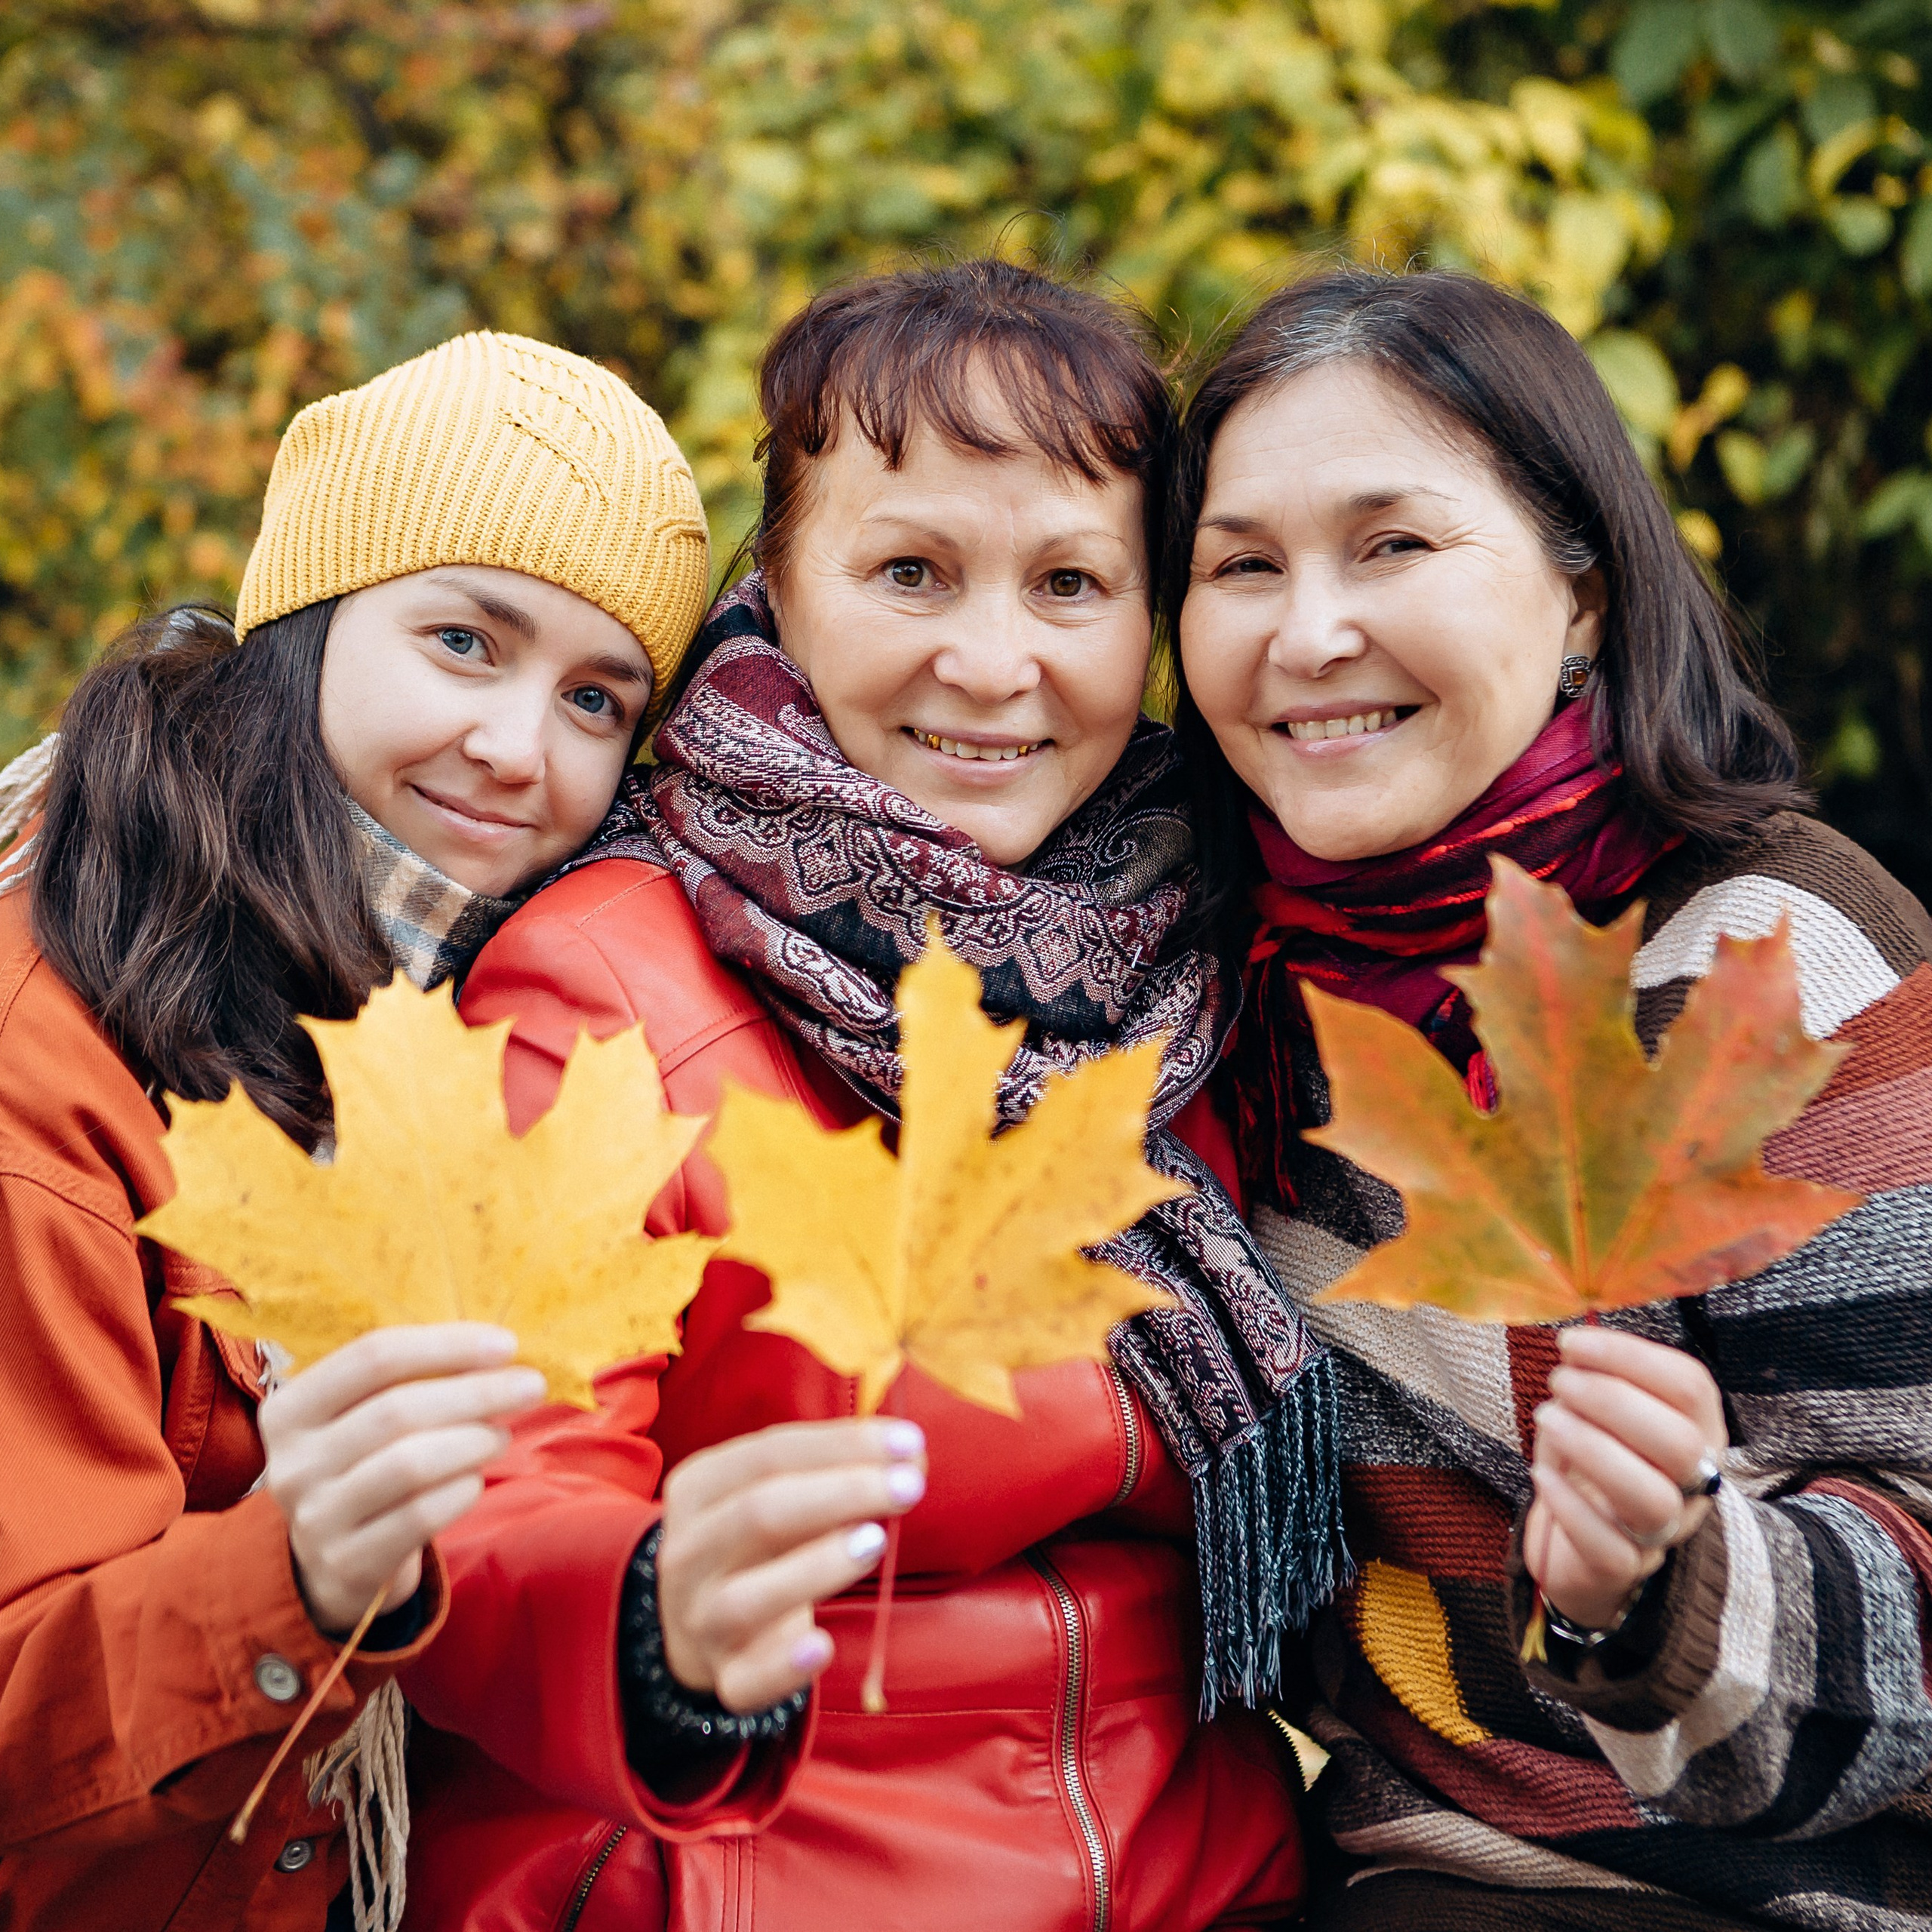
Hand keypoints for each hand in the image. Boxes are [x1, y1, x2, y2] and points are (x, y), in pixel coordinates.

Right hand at [260, 1324, 547, 1633]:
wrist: (333, 1561)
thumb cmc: (366, 1466)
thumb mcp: (364, 1417)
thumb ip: (415, 1380)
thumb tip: (498, 1353)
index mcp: (291, 1409)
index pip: (372, 1356)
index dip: (446, 1345)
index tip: (506, 1345)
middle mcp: (292, 1463)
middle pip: (396, 1410)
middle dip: (476, 1392)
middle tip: (530, 1387)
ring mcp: (315, 1518)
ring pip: (409, 1464)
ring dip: (473, 1441)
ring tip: (502, 1435)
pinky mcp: (346, 1564)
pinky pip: (418, 1517)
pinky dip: (460, 1492)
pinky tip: (476, 1481)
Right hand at [657, 1416, 927, 1712]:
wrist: (699, 1622)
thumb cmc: (759, 1541)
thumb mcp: (780, 1493)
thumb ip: (837, 1468)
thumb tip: (910, 1451)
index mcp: (698, 1489)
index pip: (768, 1455)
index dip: (841, 1445)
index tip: (909, 1442)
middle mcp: (689, 1552)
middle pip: (758, 1513)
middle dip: (841, 1493)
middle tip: (909, 1486)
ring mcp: (700, 1619)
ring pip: (745, 1598)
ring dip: (815, 1566)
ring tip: (875, 1541)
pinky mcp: (724, 1677)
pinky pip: (747, 1679)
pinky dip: (783, 1666)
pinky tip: (823, 1646)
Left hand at [1524, 1325, 1727, 1632]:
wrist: (1582, 1549)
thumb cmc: (1591, 1459)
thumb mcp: (1599, 1410)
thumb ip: (1598, 1375)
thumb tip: (1573, 1337)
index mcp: (1696, 1430)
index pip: (1690, 1386)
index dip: (1631, 1356)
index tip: (1571, 1342)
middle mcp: (1692, 1483)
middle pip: (1678, 1443)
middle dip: (1611, 1400)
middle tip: (1558, 1381)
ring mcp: (1662, 1532)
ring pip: (1651, 1499)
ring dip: (1592, 1449)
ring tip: (1546, 1417)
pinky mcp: (1622, 1569)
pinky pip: (1608, 1547)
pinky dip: (1569, 1505)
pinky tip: (1540, 1473)